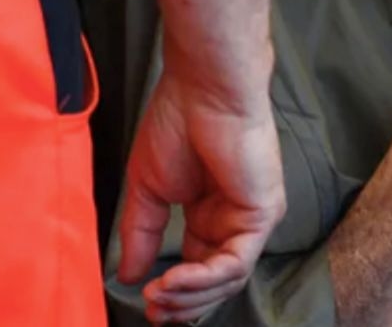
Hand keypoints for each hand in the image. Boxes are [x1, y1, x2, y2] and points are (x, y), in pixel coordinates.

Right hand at [117, 66, 284, 324]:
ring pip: (227, 279)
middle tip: (152, 310)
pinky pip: (235, 262)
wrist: (203, 88)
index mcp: (209, 211)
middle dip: (182, 303)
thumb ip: (140, 234)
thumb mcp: (148, 189)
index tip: (144, 302)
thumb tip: (128, 275)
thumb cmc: (178, 121)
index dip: (172, 292)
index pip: (197, 267)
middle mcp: (233, 218)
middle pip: (214, 281)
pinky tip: (172, 279)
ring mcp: (251, 216)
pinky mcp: (263, 213)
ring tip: (158, 296)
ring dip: (189, 296)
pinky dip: (203, 279)